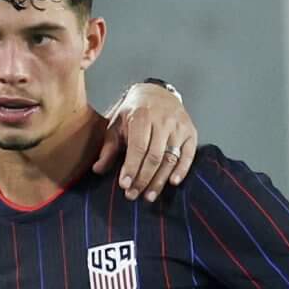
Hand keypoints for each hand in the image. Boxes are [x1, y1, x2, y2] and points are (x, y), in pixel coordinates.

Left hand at [95, 83, 197, 201]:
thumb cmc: (133, 112)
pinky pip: (189, 154)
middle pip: (154, 156)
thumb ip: (108, 148)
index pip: (138, 147)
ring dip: (160, 180)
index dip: (131, 168)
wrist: (156, 92)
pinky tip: (173, 182)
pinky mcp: (190, 132)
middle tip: (133, 195)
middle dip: (143, 179)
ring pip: (170, 158)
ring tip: (149, 196)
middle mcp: (163, 121)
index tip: (125, 185)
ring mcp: (179, 127)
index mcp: (142, 116)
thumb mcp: (116, 124)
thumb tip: (97, 170)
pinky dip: (182, 169)